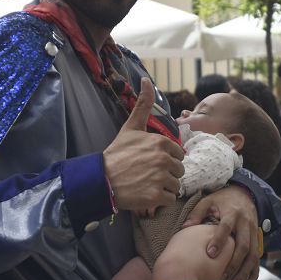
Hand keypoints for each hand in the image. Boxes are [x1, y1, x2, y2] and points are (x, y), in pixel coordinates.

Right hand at [104, 78, 185, 212]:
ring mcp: (160, 178)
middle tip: (148, 174)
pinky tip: (146, 193)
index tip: (151, 161)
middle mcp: (164, 159)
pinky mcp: (156, 196)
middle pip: (179, 171)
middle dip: (167, 174)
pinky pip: (170, 199)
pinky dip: (160, 200)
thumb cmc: (118, 153)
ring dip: (164, 187)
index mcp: (162, 142)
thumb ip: (144, 104)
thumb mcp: (131, 127)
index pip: (178, 155)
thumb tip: (147, 79)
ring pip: (176, 185)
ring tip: (146, 184)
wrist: (101, 179)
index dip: (166, 159)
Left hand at [183, 186, 258, 279]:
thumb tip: (184, 228)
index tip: (210, 254)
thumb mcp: (209, 201)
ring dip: (244, 271)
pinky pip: (258, 258)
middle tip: (221, 276)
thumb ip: (197, 213)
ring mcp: (254, 233)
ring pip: (253, 255)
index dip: (219, 240)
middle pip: (243, 245)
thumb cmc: (222, 200)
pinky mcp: (257, 240)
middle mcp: (246, 224)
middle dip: (234, 263)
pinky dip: (253, 272)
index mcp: (232, 213)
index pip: (226, 228)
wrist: (245, 194)